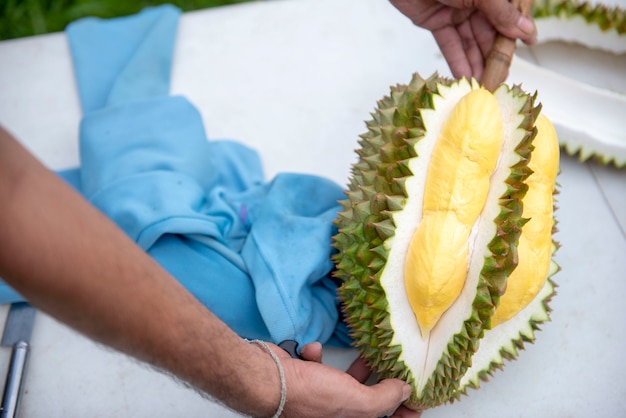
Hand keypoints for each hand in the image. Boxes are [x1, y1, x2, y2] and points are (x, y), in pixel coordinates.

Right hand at [269, 342, 420, 417]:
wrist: (267, 379)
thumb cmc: (306, 396)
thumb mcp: (357, 400)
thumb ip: (385, 397)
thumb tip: (403, 390)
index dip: (405, 411)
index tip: (417, 397)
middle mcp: (335, 415)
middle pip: (368, 402)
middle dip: (381, 384)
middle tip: (395, 368)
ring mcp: (320, 398)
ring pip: (347, 382)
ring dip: (355, 367)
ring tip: (366, 354)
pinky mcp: (305, 380)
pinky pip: (320, 368)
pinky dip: (318, 358)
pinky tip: (315, 353)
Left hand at [390, 0, 536, 79]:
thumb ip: (501, 13)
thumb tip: (525, 29)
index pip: (508, 13)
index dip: (517, 30)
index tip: (530, 45)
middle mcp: (475, 0)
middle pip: (489, 32)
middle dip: (494, 55)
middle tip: (499, 77)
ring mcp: (455, 11)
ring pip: (469, 41)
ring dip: (476, 63)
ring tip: (482, 83)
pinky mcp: (436, 21)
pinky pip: (449, 43)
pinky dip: (456, 60)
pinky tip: (465, 76)